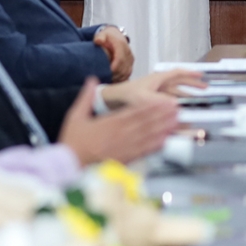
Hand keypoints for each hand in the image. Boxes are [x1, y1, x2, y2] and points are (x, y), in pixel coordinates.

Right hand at [58, 80, 179, 163]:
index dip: (152, 106)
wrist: (68, 165)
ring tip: (176, 121)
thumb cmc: (73, 142)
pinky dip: (155, 146)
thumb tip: (91, 80)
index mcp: (110, 123)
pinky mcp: (124, 159)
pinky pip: (142, 151)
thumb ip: (86, 97)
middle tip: (177, 108)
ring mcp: (123, 147)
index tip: (163, 100)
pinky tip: (165, 141)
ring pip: (147, 135)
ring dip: (163, 128)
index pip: (135, 112)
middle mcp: (120, 134)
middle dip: (162, 115)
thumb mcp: (75, 116)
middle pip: (145, 122)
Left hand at [93, 27, 133, 81]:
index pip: (120, 59)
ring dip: (118, 79)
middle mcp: (128, 52)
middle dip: (114, 75)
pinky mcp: (130, 64)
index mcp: (121, 45)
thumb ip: (99, 37)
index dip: (114, 68)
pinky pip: (128, 75)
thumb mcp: (102, 34)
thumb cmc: (108, 37)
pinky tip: (113, 81)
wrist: (115, 35)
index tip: (106, 73)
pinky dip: (121, 79)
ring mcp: (130, 59)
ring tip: (108, 81)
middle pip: (123, 68)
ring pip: (126, 73)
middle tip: (104, 80)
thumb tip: (98, 41)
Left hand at [101, 68, 207, 108]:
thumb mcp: (143, 97)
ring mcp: (156, 91)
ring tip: (196, 100)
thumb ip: (160, 102)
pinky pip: (169, 101)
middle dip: (192, 85)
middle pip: (179, 82)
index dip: (191, 74)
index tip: (202, 75)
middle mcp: (158, 84)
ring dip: (186, 95)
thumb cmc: (124, 94)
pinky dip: (176, 104)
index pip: (178, 73)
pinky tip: (180, 110)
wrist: (110, 100)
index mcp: (158, 79)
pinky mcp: (152, 100)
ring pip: (175, 92)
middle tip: (204, 88)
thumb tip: (175, 105)